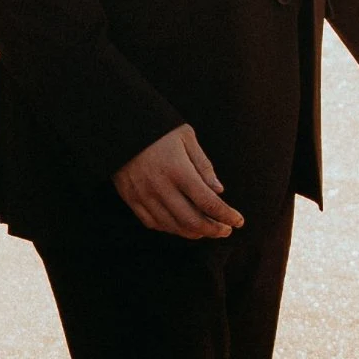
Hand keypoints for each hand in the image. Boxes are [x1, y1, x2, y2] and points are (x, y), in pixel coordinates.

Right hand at [113, 125, 243, 238]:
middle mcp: (160, 187)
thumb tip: (219, 191)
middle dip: (213, 230)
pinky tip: (182, 225)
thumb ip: (204, 165)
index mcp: (178, 170)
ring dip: (194, 233)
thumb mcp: (186, 137)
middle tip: (225, 230)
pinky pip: (153, 223)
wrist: (120, 126)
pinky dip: (171, 228)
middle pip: (191, 221)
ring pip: (173, 226)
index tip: (239, 221)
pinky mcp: (131, 199)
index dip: (226, 215)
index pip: (208, 202)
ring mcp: (143, 195)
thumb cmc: (159, 129)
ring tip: (207, 230)